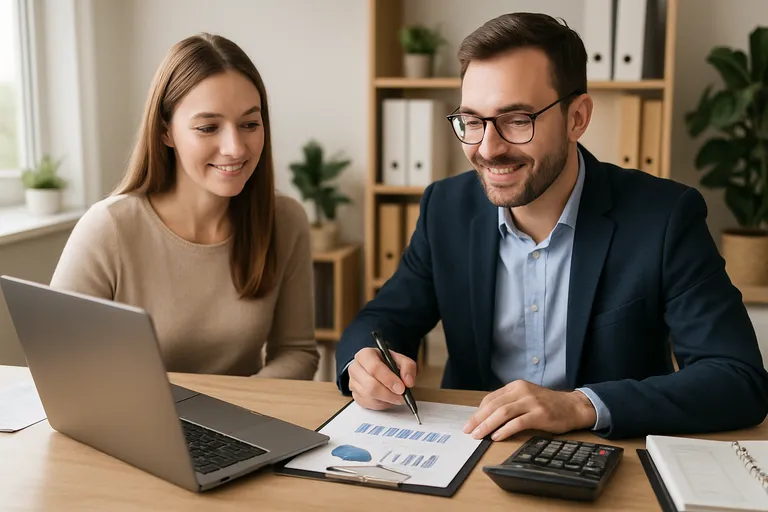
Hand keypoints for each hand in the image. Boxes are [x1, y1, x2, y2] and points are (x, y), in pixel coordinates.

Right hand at [348, 347, 416, 410]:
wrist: (378, 368)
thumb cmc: (387, 363)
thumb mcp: (401, 360)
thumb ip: (408, 367)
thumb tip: (408, 382)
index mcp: (365, 355)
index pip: (374, 368)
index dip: (389, 379)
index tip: (401, 388)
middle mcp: (355, 368)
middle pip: (371, 385)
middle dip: (389, 394)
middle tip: (402, 397)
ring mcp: (353, 383)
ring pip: (369, 397)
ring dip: (386, 400)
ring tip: (396, 397)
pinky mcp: (355, 395)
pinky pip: (368, 404)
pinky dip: (381, 404)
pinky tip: (387, 399)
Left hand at [463, 380, 596, 440]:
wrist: (573, 406)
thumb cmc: (547, 404)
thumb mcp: (525, 397)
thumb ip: (508, 403)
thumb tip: (486, 417)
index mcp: (516, 386)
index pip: (491, 398)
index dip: (478, 411)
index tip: (470, 423)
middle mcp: (522, 391)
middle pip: (494, 405)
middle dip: (479, 419)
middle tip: (469, 430)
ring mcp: (531, 402)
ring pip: (503, 413)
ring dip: (488, 425)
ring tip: (478, 435)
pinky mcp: (540, 414)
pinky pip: (518, 422)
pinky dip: (505, 430)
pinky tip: (497, 436)